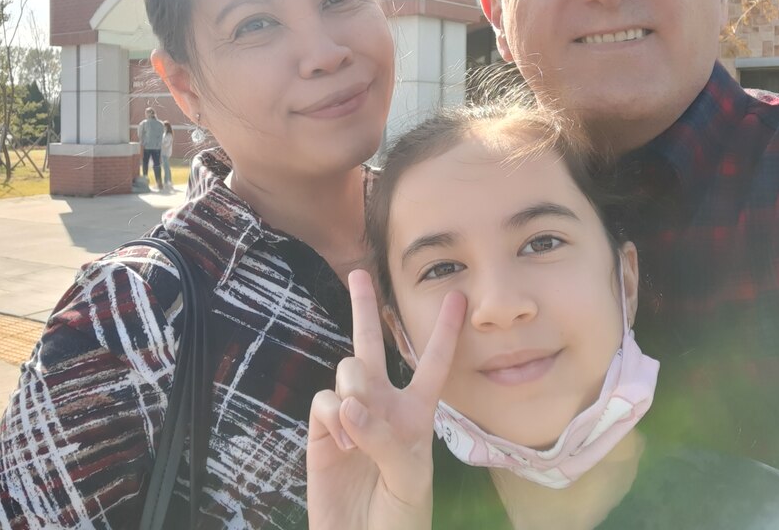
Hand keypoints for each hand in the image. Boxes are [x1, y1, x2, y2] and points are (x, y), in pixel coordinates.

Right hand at [307, 269, 464, 529]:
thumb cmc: (400, 517)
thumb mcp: (410, 478)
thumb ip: (384, 436)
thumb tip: (348, 404)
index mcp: (416, 415)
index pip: (433, 365)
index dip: (445, 332)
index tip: (458, 296)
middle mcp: (382, 406)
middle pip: (373, 346)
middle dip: (365, 308)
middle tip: (360, 273)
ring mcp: (349, 417)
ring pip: (349, 369)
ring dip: (356, 389)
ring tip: (358, 429)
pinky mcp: (321, 432)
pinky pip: (324, 400)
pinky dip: (333, 417)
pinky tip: (340, 442)